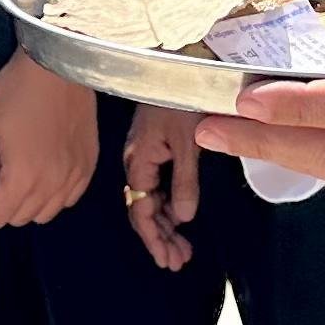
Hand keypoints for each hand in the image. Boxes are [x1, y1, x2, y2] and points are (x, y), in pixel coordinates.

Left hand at [0, 52, 94, 227]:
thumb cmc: (16, 92)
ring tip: (26, 163)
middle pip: (19, 219)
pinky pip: (69, 199)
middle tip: (5, 162)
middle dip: (5, 199)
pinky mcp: (90, 166)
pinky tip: (48, 164)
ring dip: (30, 198)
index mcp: (22, 177)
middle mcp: (52, 185)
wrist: (60, 65)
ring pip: (45, 214)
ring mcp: (75, 177)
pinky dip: (55, 191)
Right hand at [123, 106, 203, 270]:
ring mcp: (145, 155)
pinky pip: (158, 185)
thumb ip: (185, 181)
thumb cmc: (182, 97)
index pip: (141, 211)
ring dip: (166, 224)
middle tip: (178, 262)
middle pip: (143, 209)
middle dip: (160, 238)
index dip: (154, 238)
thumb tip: (184, 218)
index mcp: (138, 162)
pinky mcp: (155, 147)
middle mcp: (137, 162)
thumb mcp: (188, 142)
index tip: (169, 260)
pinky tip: (180, 216)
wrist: (179, 62)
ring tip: (182, 248)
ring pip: (151, 199)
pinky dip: (169, 203)